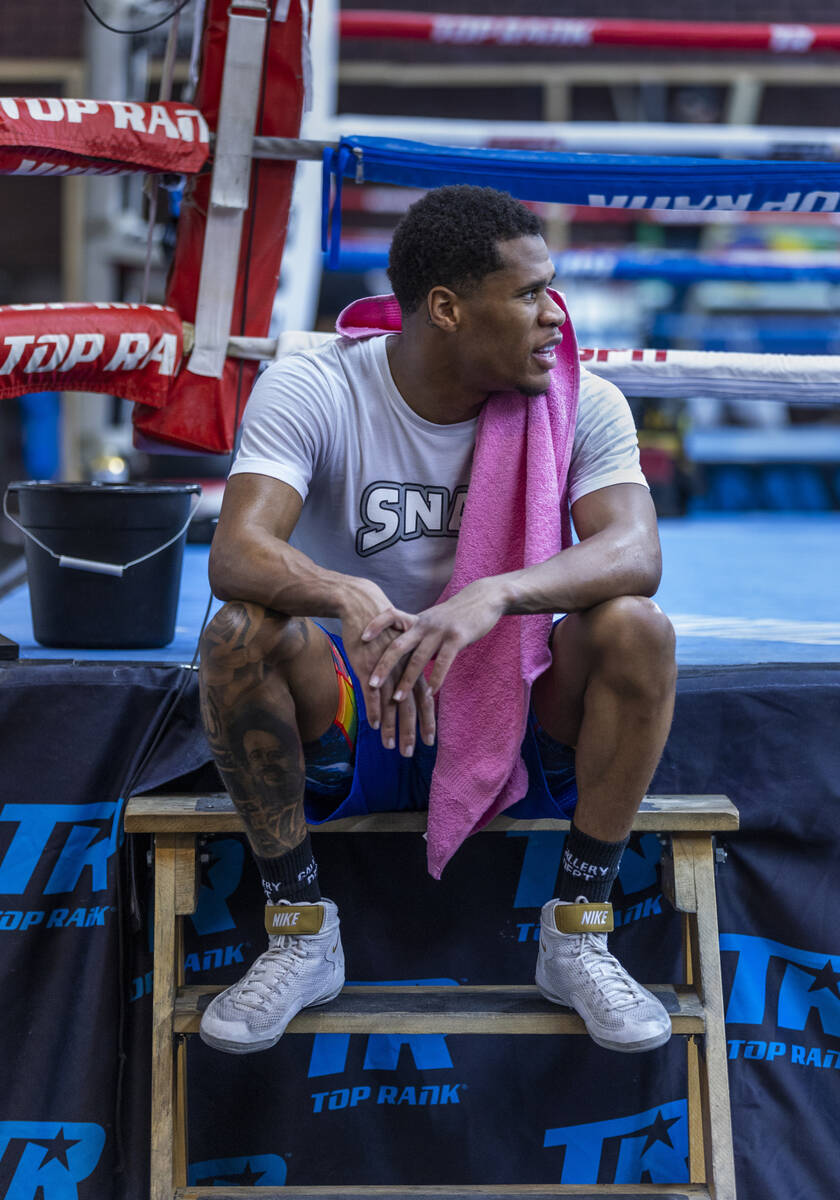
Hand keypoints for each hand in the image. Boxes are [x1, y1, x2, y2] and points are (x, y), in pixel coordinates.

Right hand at [338, 582, 434, 755]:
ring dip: (391, 727)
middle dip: (411, 731)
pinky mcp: (366, 666)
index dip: (427, 721)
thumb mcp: (398, 650)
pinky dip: (374, 710)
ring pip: (391, 704)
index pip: (424, 699)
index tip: (429, 741)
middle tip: (410, 753)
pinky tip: (376, 726)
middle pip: (410, 706)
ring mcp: (385, 669)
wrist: (363, 605)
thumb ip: (404, 670)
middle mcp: (402, 670)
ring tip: (391, 747)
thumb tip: (407, 689)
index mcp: (412, 667)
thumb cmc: (380, 629)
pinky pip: (372, 692)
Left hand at [362, 577, 505, 699]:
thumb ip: (417, 637)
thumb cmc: (456, 615)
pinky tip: (430, 693)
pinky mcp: (457, 638)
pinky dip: (436, 679)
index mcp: (417, 620)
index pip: (390, 616)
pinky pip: (444, 662)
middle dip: (383, 666)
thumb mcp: (432, 622)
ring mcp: (440, 631)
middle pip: (398, 645)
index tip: (361, 639)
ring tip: (397, 699)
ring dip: (406, 681)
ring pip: (418, 658)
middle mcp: (424, 624)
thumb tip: (401, 656)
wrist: (484, 599)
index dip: (375, 625)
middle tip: (371, 685)